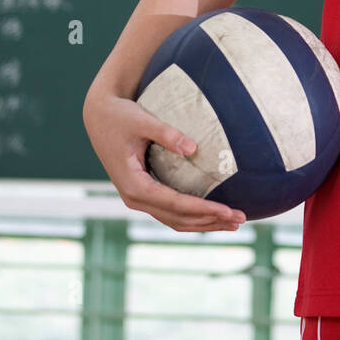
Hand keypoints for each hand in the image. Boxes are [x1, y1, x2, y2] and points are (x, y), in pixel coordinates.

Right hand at [82, 90, 245, 232]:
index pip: (176, 204)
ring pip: (175, 220)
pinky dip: (192, 217)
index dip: (204, 209)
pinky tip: (212, 215)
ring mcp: (138, 199)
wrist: (98, 117)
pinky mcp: (144, 194)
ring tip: (232, 223)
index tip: (229, 210)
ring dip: (204, 223)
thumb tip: (194, 148)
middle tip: (241, 219)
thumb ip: (166, 134)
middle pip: (178, 218)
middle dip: (210, 220)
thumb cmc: (120, 116)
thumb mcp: (141, 120)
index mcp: (134, 185)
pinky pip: (170, 212)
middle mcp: (134, 198)